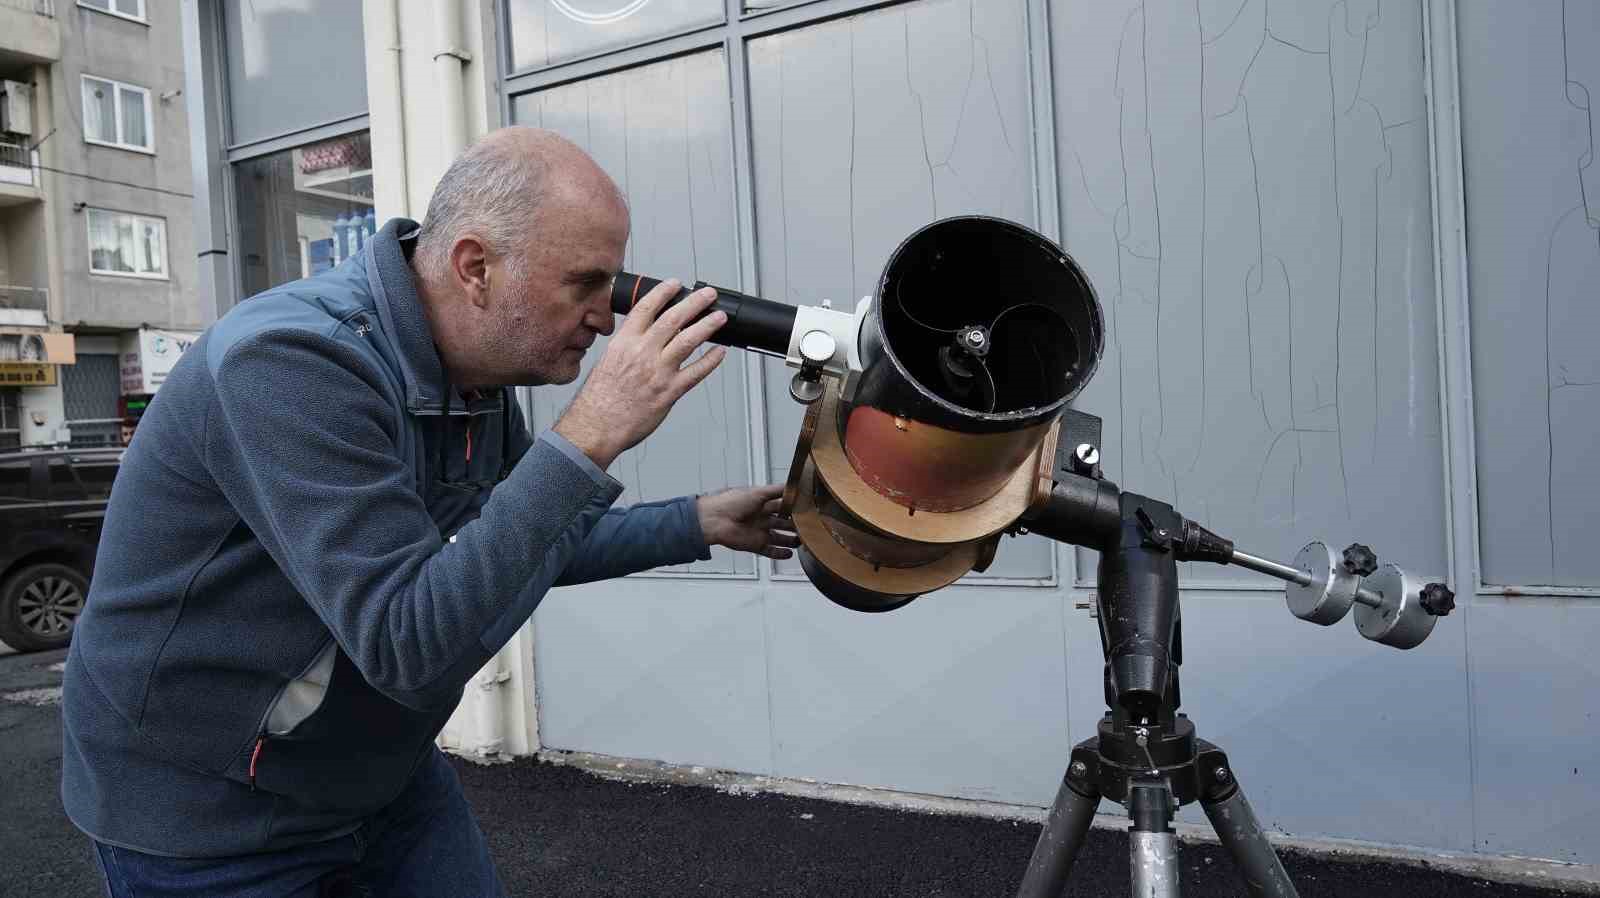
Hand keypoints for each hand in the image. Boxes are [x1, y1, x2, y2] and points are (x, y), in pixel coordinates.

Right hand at [555, 279, 726, 468]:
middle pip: (673, 319)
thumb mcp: (608, 361)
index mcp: (624, 343)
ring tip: (720, 318)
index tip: (676, 284)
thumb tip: (647, 336)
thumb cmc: (599, 399)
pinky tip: (720, 352)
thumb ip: (629, 347)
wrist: (596, 425)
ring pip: (689, 341)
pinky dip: (711, 361)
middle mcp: (642, 353)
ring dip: (708, 326)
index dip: (664, 292)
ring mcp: (658, 372)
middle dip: (694, 303)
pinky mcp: (670, 391)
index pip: (646, 308)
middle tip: (709, 295)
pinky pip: (696, 372)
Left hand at [697, 484, 800, 560]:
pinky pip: (770, 551)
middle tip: (812, 527)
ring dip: (791, 540)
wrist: (714, 519)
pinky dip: (780, 554)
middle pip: (784, 523)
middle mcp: (762, 518)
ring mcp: (758, 532)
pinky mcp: (755, 545)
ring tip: (804, 541)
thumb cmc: (732, 502)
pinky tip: (791, 554)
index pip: (783, 506)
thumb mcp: (758, 492)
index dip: (795, 508)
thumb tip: (793, 485)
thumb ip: (777, 490)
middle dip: (796, 525)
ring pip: (779, 537)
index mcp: (762, 503)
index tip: (810, 509)